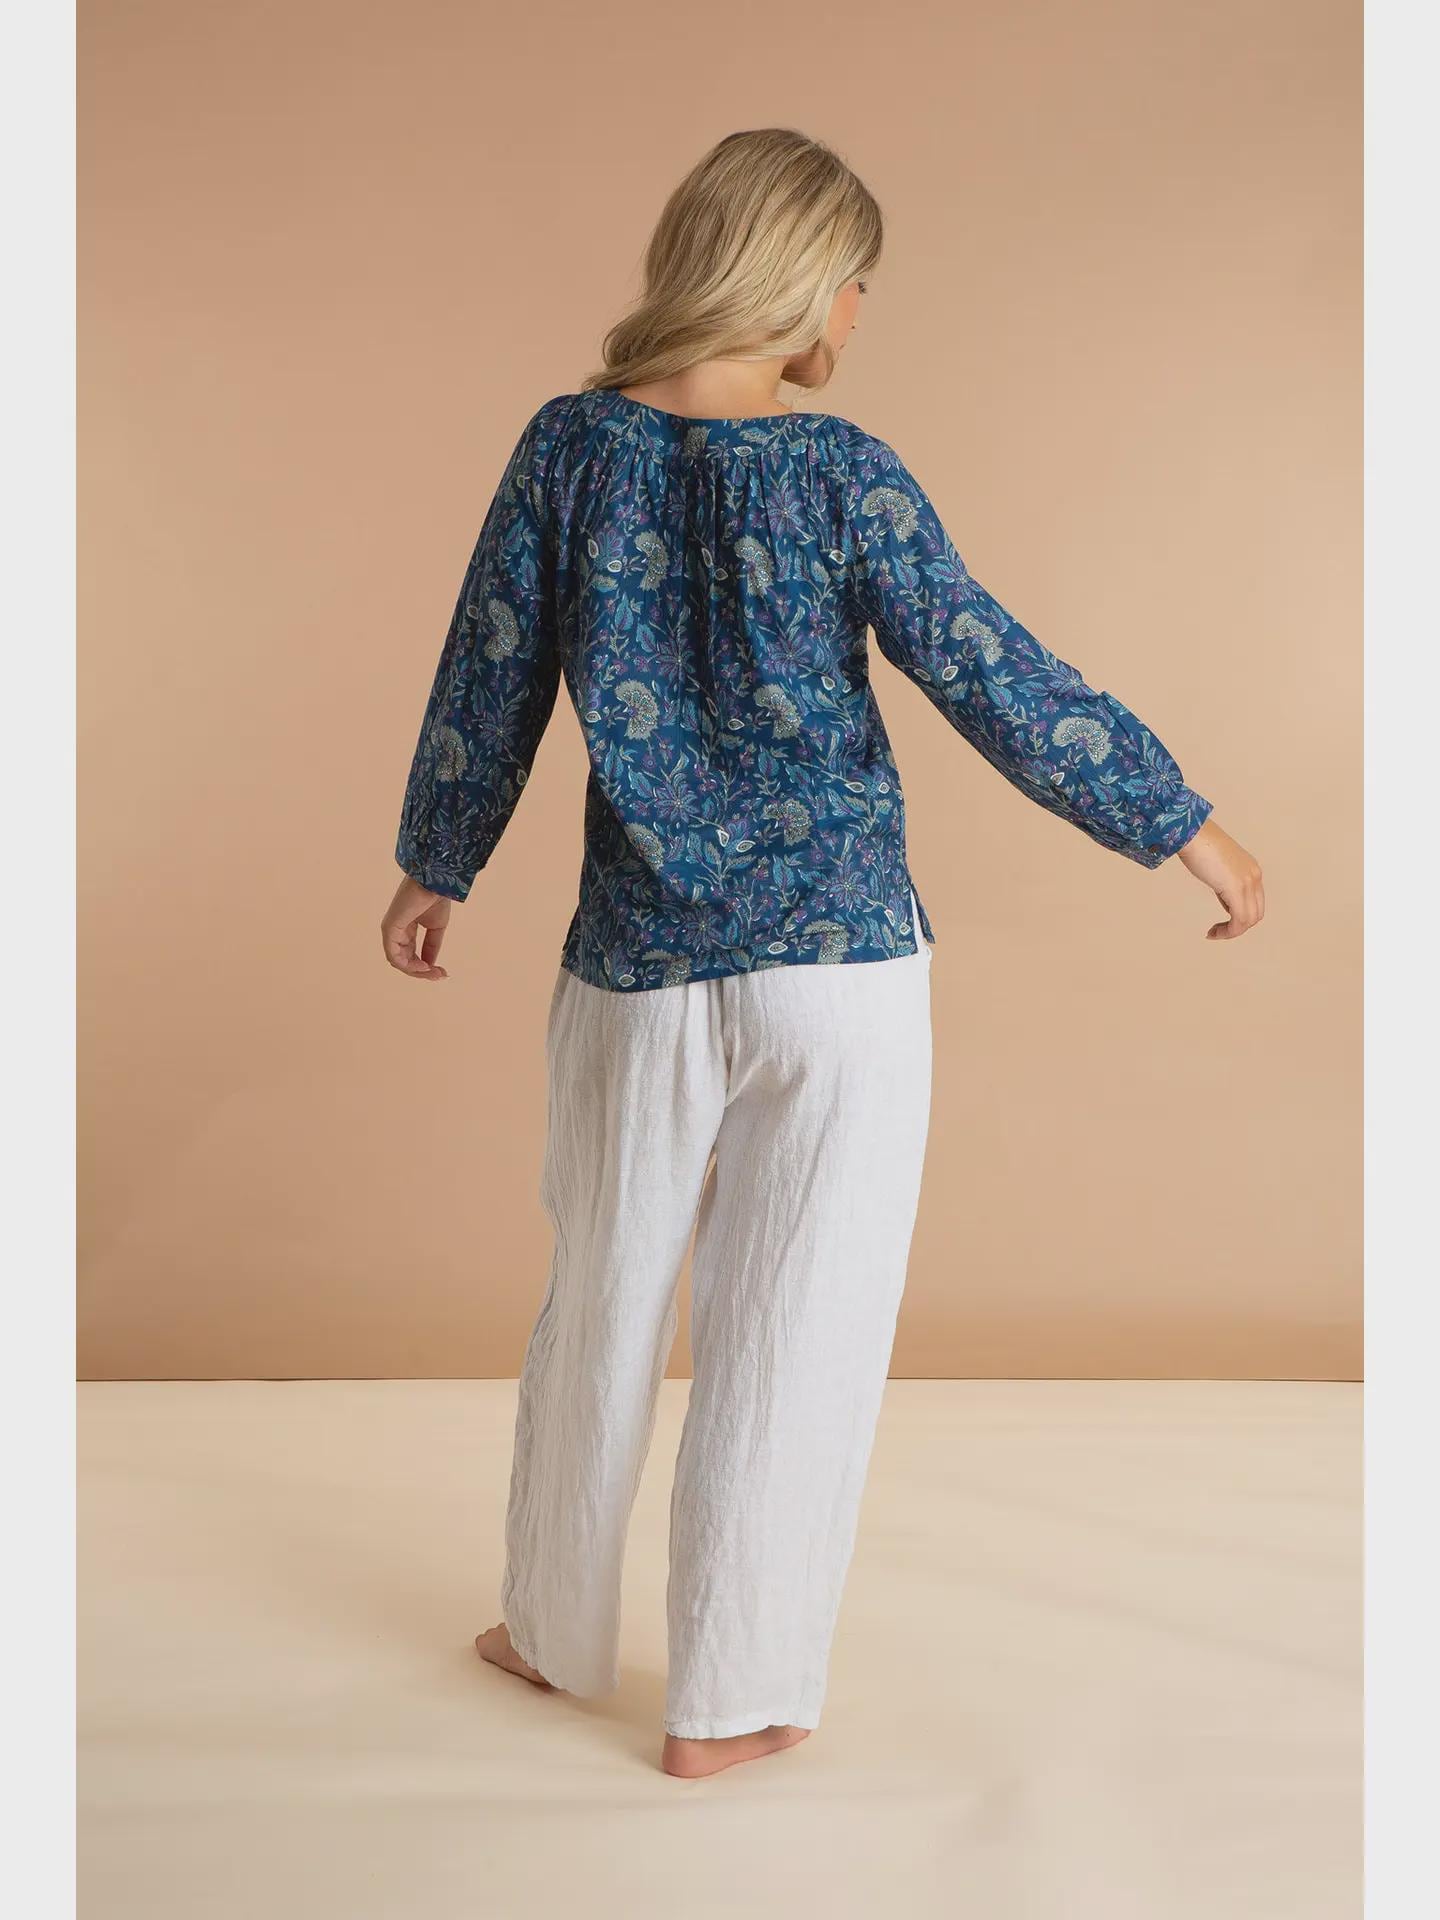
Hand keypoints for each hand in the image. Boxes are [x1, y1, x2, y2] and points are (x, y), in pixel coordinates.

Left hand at [381, 874, 451, 979]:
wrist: (434, 882)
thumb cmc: (435, 898)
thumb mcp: (436, 928)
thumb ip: (431, 947)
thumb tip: (430, 966)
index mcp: (405, 930)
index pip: (410, 955)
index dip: (425, 968)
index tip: (442, 972)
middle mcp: (395, 932)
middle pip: (404, 961)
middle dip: (422, 972)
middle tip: (440, 976)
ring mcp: (390, 931)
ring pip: (398, 961)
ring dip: (416, 971)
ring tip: (432, 972)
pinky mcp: (389, 929)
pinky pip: (394, 956)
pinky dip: (408, 965)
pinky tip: (423, 966)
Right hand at [1178, 818, 1264, 940]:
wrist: (1192, 833)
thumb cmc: (1199, 844)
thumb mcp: (1218, 865)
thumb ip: (1226, 880)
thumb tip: (1224, 895)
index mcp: (1251, 870)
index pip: (1255, 902)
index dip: (1240, 917)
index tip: (1221, 922)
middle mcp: (1254, 876)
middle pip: (1256, 914)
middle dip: (1237, 927)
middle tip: (1217, 931)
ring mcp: (1248, 882)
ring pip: (1249, 920)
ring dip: (1232, 932)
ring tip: (1214, 933)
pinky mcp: (1236, 888)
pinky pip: (1239, 920)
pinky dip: (1228, 931)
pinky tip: (1213, 932)